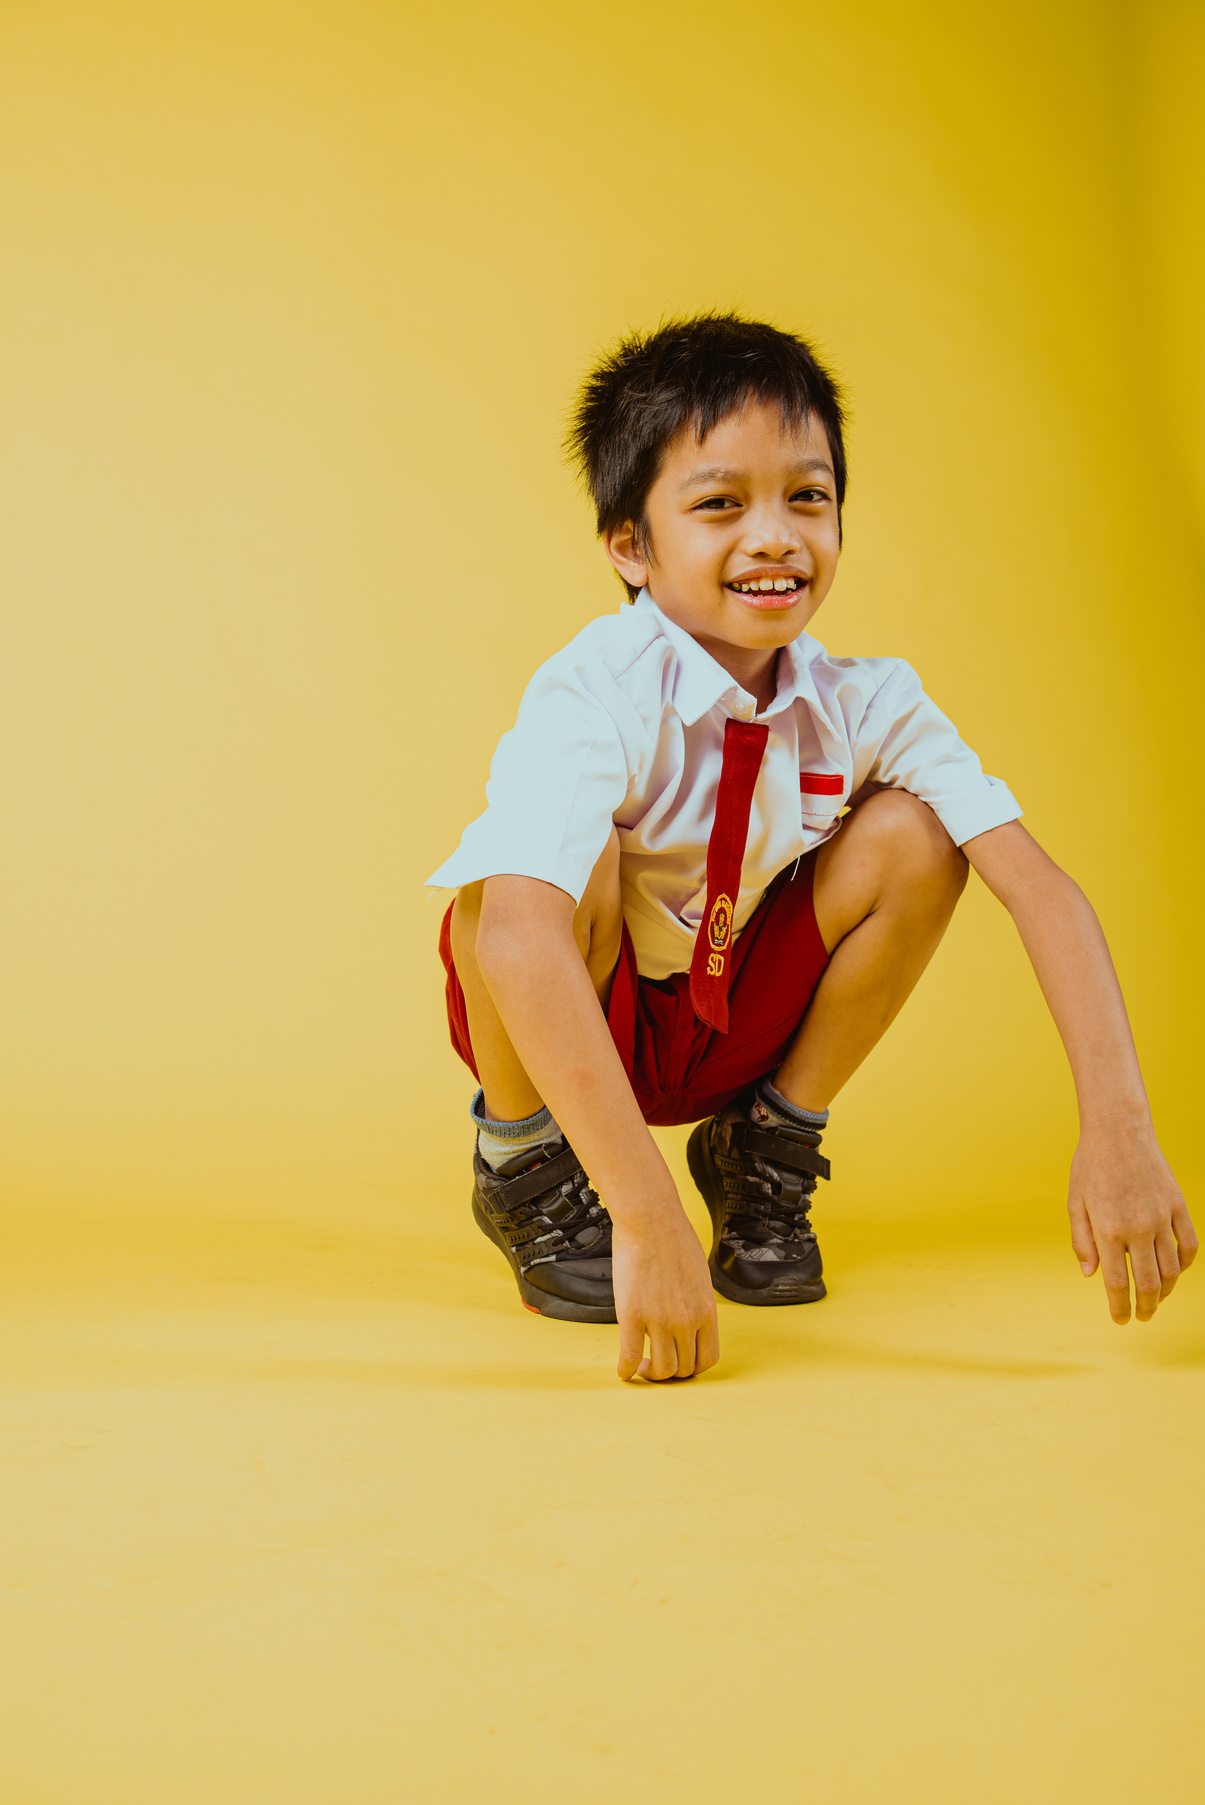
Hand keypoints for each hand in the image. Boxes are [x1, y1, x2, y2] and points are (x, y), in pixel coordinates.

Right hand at [613, 1204, 718, 1380]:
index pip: (708, 1359)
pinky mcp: (632, 1315)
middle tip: (657, 1364)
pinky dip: (626, 1371)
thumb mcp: (699, 1275)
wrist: (651, 1220)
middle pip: (683, 1369)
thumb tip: (691, 1317)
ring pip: (661, 1369)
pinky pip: (629, 1356)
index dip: (693, 1368)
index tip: (681, 1362)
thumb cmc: (674, 1238)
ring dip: (651, 1375)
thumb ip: (697, 1302)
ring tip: (642, 1366)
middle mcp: (686, 1321)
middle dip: (671, 1373)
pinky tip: (622, 1371)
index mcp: (706, 1311)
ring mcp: (659, 1320)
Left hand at [1068, 1123, 1196, 1322]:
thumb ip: (1081, 1242)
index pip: (1117, 1283)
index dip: (1120, 1308)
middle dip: (1145, 1308)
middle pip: (1148, 1284)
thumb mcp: (1075, 1202)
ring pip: (1172, 1270)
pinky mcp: (1179, 1206)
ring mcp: (1162, 1218)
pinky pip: (1189, 1245)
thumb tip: (1089, 1276)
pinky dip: (1184, 1264)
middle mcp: (1138, 1228)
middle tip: (1141, 1317)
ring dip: (1165, 1290)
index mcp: (1108, 1229)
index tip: (1121, 1320)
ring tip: (1155, 1298)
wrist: (1119, 1131)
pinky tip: (1174, 1271)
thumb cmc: (1090, 1165)